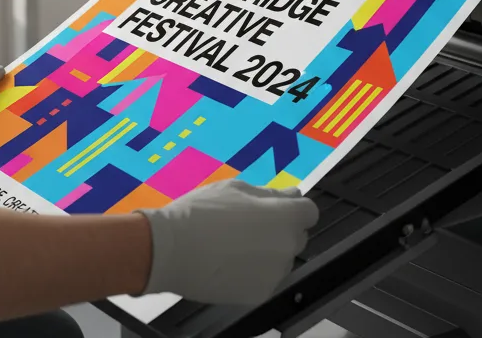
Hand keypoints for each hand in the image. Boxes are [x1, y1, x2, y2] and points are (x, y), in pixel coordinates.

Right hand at [138, 178, 318, 304]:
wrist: (172, 249)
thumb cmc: (203, 211)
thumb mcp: (237, 188)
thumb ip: (270, 193)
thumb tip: (291, 194)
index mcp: (285, 216)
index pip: (309, 212)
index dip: (295, 209)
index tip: (277, 209)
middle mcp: (287, 246)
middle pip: (297, 236)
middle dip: (282, 229)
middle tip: (251, 225)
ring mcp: (275, 274)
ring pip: (282, 259)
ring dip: (270, 251)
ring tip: (237, 245)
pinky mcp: (259, 294)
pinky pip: (267, 278)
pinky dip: (256, 272)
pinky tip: (231, 263)